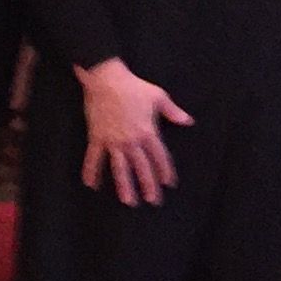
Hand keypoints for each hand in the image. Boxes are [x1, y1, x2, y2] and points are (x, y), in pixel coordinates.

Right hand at [79, 57, 190, 207]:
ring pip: (120, 168)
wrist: (106, 79)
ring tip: (128, 201)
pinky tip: (91, 185)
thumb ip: (173, 112)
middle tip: (152, 200)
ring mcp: (113, 141)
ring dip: (124, 186)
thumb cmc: (133, 86)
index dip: (165, 171)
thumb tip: (188, 121)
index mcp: (148, 132)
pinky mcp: (97, 137)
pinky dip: (91, 171)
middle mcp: (131, 140)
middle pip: (142, 167)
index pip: (160, 157)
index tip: (169, 184)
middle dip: (148, 185)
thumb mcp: (158, 97)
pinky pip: (94, 158)